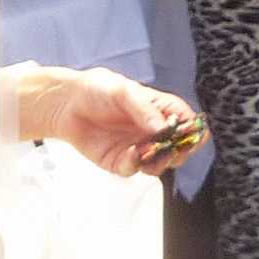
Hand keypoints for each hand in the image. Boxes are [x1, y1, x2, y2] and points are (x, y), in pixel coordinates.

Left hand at [20, 66, 199, 176]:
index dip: (193, 130)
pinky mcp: (120, 161)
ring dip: (159, 161)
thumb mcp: (123, 90)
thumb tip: (164, 129)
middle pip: (181, 148)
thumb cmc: (97, 89)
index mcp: (160, 109)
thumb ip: (144, 108)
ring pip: (162, 163)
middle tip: (170, 148)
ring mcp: (139, 147)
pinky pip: (134, 169)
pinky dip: (135, 164)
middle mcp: (153, 131)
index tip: (187, 135)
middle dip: (179, 151)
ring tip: (147, 151)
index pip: (188, 122)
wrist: (65, 104)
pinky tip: (130, 154)